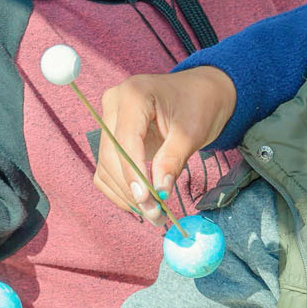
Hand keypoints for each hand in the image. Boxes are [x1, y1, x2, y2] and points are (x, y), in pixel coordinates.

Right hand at [93, 68, 236, 223]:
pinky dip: (120, 189)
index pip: (125, 140)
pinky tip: (140, 202)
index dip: (133, 173)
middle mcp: (113, 104)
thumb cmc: (199, 105)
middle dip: (132, 189)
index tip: (146, 200)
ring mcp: (108, 120)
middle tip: (156, 215)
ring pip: (106, 166)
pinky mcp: (110, 138)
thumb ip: (172, 160)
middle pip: (112, 156)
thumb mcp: (192, 132)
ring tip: (154, 214)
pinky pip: (106, 169)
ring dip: (126, 194)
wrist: (200, 92)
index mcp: (134, 94)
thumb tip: (159, 192)